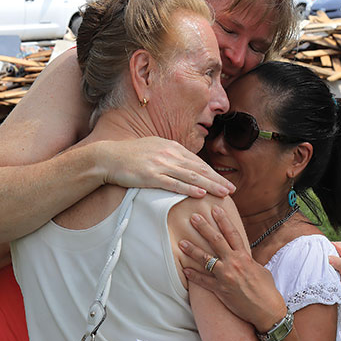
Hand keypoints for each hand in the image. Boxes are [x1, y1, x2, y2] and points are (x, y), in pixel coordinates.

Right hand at [99, 137, 233, 197]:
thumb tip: (184, 164)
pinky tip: (200, 193)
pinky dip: (188, 189)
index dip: (213, 173)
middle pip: (198, 169)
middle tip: (232, 189)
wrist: (108, 157)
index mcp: (171, 147)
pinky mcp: (151, 175)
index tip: (225, 181)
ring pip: (191, 176)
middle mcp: (169, 154)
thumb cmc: (129, 156)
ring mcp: (160, 164)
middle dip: (217, 179)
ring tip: (223, 193)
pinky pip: (173, 183)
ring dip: (209, 185)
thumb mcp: (154, 149)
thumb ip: (169, 156)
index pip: (197, 162)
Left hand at [179, 207, 286, 332]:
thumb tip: (243, 256)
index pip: (233, 233)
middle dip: (204, 228)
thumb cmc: (266, 290)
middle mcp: (234, 263)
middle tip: (193, 217)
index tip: (215, 209)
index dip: (223, 220)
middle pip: (216, 241)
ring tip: (182, 242)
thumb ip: (249, 260)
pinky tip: (185, 270)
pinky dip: (193, 275)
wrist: (267, 310)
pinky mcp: (220, 290)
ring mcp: (226, 276)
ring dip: (192, 250)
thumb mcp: (260, 269)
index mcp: (245, 256)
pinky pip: (203, 281)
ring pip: (205, 259)